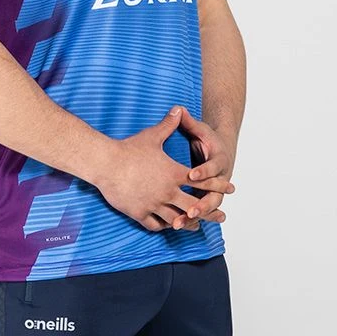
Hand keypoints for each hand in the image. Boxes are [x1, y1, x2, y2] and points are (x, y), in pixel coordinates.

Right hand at [95, 107, 234, 232]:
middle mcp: (167, 191)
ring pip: (177, 219)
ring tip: (197, 226)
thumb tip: (179, 109)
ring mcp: (154, 204)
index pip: (201, 181)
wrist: (106, 163)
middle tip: (222, 215)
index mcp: (173, 173)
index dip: (217, 184)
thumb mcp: (152, 135)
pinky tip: (168, 226)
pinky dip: (164, 226)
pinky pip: (156, 225)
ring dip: (189, 222)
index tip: (230, 188)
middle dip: (210, 210)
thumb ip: (169, 124)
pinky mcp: (139, 213)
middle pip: (194, 205)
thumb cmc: (129, 149)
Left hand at [172, 107, 235, 228]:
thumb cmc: (208, 138)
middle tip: (190, 211)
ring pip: (207, 208)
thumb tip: (178, 107)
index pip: (213, 167)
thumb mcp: (199, 129)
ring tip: (178, 225)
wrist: (220, 149)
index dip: (204, 171)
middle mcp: (220, 179)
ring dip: (195, 217)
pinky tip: (175, 227)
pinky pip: (200, 211)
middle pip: (214, 195)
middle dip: (202, 204)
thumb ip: (188, 121)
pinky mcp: (206, 197)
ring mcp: (215, 190)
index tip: (192, 175)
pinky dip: (190, 220)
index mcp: (220, 160)